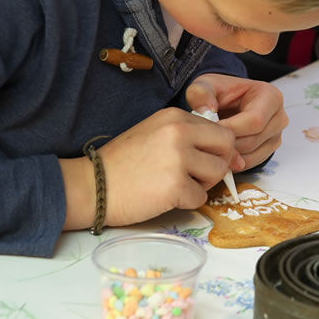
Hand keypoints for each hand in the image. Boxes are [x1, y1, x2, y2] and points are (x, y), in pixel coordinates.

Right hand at [59, 107, 235, 230]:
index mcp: (175, 116)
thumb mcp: (155, 133)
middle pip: (227, 147)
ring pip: (218, 172)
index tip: (203, 160)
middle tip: (196, 175)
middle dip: (217, 163)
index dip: (216, 148)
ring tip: (177, 184)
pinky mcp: (175, 186)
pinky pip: (201, 198)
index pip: (220, 129)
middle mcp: (179, 132)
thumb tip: (224, 149)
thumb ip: (186, 134)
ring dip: (203, 184)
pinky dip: (187, 202)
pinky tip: (166, 197)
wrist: (92, 186)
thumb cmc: (122, 162)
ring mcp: (178, 158)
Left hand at [186, 73, 285, 170]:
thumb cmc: (221, 92)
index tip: (209, 130)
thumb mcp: (206, 85)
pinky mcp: (269, 150)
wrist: (228, 101)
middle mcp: (278, 117)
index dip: (230, 129)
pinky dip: (232, 161)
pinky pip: (250, 163)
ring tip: (211, 143)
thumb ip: (201, 93)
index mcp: (270, 96)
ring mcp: (275, 136)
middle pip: (252, 140)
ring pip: (250, 155)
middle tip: (206, 139)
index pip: (254, 120)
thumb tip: (206, 111)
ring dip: (228, 154)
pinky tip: (220, 150)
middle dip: (226, 143)